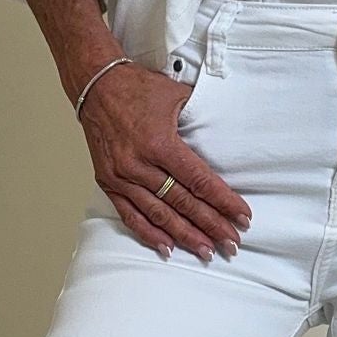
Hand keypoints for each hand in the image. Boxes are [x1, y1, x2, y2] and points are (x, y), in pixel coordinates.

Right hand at [79, 61, 252, 261]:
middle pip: (183, 203)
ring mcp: (122, 176)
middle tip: (231, 243)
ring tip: (207, 251)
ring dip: (185, 235)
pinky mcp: (109, 182)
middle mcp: (140, 165)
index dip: (223, 202)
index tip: (241, 217)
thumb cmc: (136, 87)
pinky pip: (130, 215)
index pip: (199, 181)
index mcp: (160, 143)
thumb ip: (199, 118)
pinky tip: (168, 247)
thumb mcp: (175, 95)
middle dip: (211, 225)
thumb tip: (225, 134)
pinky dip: (149, 233)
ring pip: (159, 214)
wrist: (95, 85)